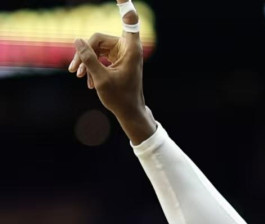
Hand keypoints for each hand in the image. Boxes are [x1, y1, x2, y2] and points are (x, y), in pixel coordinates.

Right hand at [68, 1, 154, 142]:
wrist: (129, 112)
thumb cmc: (120, 97)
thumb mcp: (101, 78)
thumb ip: (89, 58)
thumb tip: (77, 40)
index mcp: (130, 49)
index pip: (129, 21)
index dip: (125, 6)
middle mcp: (127, 48)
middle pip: (98, 39)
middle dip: (85, 53)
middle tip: (73, 69)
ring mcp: (122, 54)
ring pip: (96, 48)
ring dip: (86, 61)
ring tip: (78, 76)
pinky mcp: (117, 60)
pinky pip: (99, 56)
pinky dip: (92, 66)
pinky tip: (86, 80)